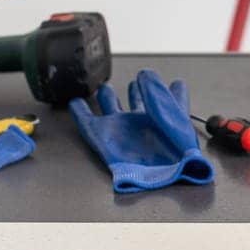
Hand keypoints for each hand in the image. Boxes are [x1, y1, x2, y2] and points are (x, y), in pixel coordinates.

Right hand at [68, 71, 213, 192]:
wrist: (159, 177)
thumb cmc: (174, 149)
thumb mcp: (174, 113)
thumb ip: (162, 93)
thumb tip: (148, 73)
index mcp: (160, 115)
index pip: (165, 98)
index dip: (168, 90)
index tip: (172, 82)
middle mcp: (140, 122)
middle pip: (136, 102)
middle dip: (135, 91)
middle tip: (134, 83)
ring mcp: (120, 129)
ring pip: (111, 108)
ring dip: (107, 98)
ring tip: (105, 89)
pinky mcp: (101, 137)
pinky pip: (86, 122)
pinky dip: (80, 112)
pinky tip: (75, 102)